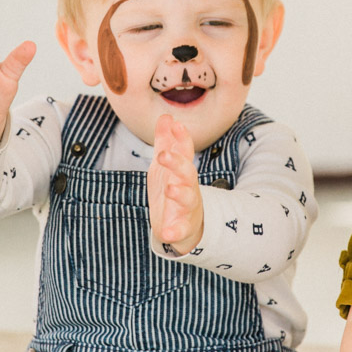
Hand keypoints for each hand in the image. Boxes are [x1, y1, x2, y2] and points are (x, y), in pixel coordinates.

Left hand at [148, 114, 202, 253]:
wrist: (183, 224)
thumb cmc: (174, 190)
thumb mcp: (166, 166)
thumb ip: (166, 142)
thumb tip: (166, 116)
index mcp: (182, 170)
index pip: (184, 151)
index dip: (181, 138)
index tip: (176, 124)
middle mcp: (188, 186)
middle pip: (187, 172)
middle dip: (177, 163)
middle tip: (163, 155)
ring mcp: (186, 207)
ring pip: (187, 198)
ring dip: (179, 193)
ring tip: (170, 189)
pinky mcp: (181, 227)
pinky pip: (179, 230)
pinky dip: (174, 232)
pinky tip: (166, 234)